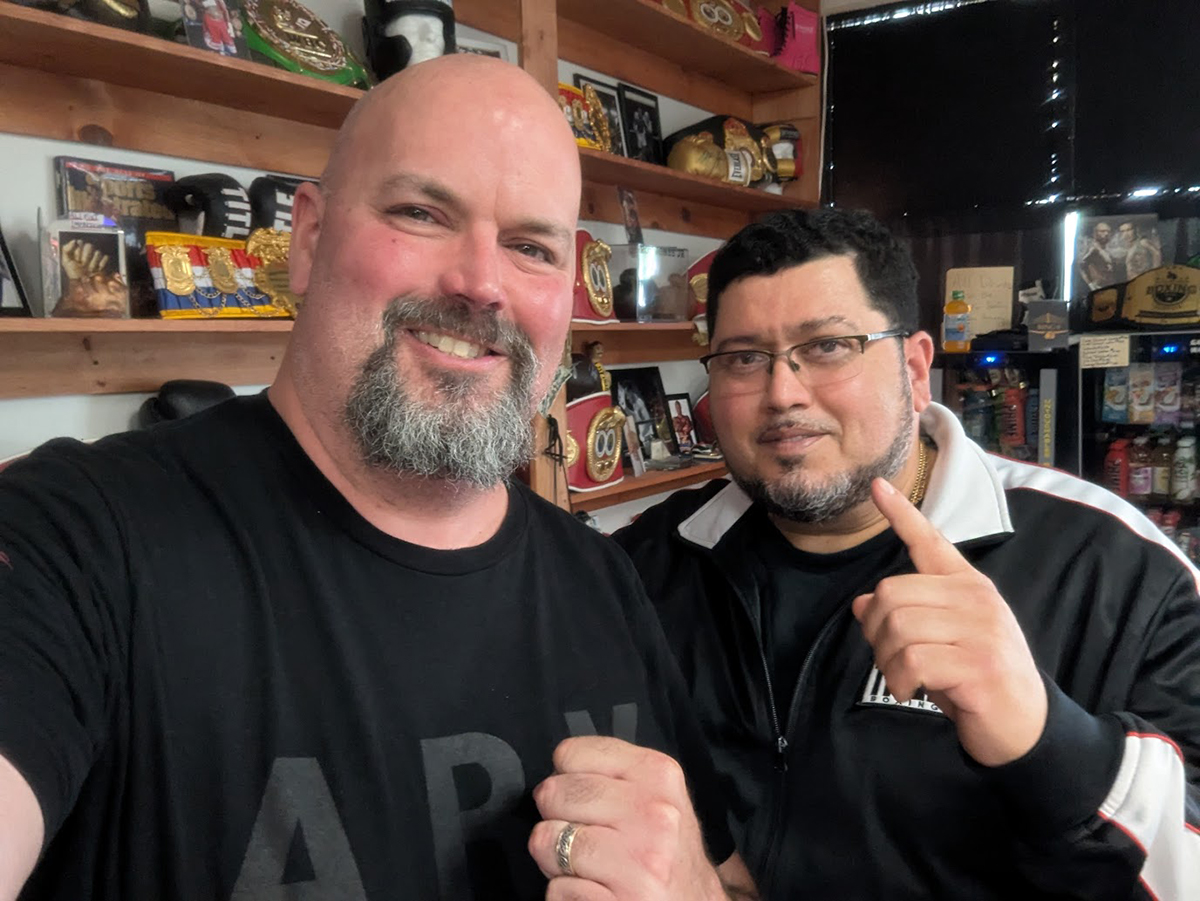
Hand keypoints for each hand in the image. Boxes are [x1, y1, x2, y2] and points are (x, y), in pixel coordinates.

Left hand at [61, 239, 110, 279]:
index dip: (78, 252)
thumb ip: (66, 249)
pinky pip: (105, 257)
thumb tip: (74, 241)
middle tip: (82, 266)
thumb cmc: (74, 272)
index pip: (80, 242)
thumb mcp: (66, 262)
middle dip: (85, 258)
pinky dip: (101, 264)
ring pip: (97, 252)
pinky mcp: (104, 260)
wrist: (84, 283)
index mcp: (78, 248)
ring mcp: (97, 254)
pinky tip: (97, 269)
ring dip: (92, 263)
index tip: (76, 260)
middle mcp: (88, 249)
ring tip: (89, 270)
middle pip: (90, 246)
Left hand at [528, 736, 725, 900]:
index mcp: (658, 776)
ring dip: (555, 859)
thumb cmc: (666, 851)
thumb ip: (612, 774)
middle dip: (555, 816)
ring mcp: (640, 863)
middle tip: (582, 835)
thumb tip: (556, 772)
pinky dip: (566, 894)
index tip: (584, 799)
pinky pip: (557, 889)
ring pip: (546, 840)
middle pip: (553, 794)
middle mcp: (654, 816)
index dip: (567, 778)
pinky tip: (596, 891)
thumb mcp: (656, 794)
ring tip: (587, 866)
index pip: (570, 754)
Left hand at [851, 478, 1047, 766]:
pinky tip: (915, 691)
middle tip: (892, 659)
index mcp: (968, 586)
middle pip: (890, 594)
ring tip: (906, 678)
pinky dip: (901, 681)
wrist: (1025, 727)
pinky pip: (912, 661)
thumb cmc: (975, 679)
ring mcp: (982, 630)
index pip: (930, 541)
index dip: (901, 514)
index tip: (877, 486)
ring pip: (898, 628)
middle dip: (875, 632)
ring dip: (887, 662)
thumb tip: (861, 603)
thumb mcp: (937, 641)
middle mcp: (977, 598)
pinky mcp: (979, 664)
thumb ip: (905, 617)